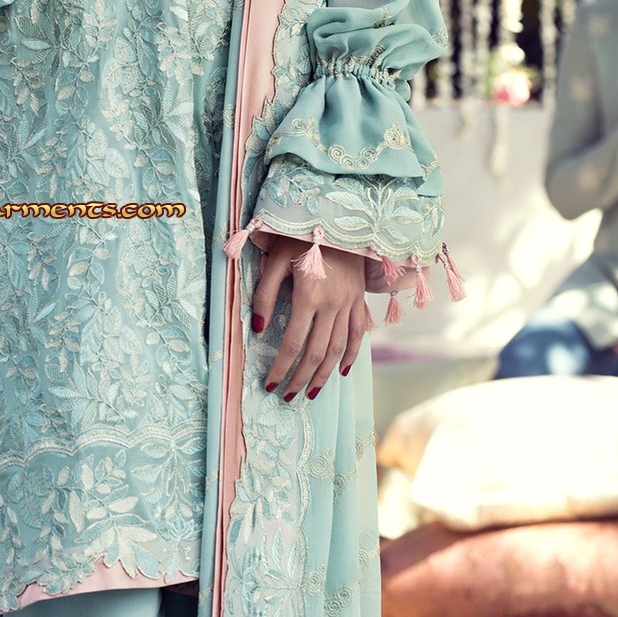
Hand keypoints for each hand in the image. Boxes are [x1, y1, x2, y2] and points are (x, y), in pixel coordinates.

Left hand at [251, 234, 368, 400]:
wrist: (337, 220)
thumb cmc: (298, 238)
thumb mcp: (275, 261)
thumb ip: (265, 295)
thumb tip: (258, 328)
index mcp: (309, 295)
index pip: (294, 343)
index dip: (281, 366)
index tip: (270, 383)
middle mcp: (332, 304)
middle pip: (317, 353)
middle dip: (301, 378)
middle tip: (287, 396)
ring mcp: (349, 303)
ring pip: (339, 349)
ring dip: (325, 375)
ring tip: (310, 393)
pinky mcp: (359, 300)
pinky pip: (358, 333)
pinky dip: (352, 355)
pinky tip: (343, 371)